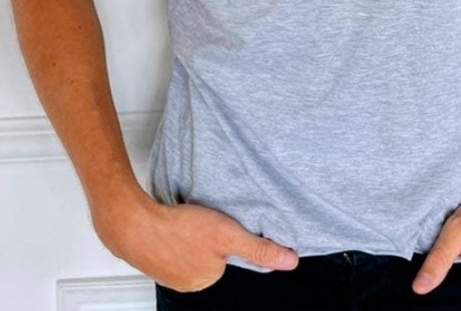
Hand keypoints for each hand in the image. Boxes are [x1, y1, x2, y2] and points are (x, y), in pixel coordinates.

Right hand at [90, 191, 299, 291]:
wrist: (132, 223)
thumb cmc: (178, 229)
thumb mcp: (228, 235)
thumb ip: (259, 248)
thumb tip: (290, 261)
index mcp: (206, 278)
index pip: (227, 254)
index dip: (226, 234)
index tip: (221, 221)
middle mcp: (186, 281)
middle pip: (208, 251)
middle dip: (207, 234)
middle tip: (202, 216)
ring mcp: (165, 270)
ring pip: (188, 247)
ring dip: (188, 232)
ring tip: (185, 217)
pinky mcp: (149, 257)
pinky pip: (168, 243)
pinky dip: (170, 232)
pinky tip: (170, 221)